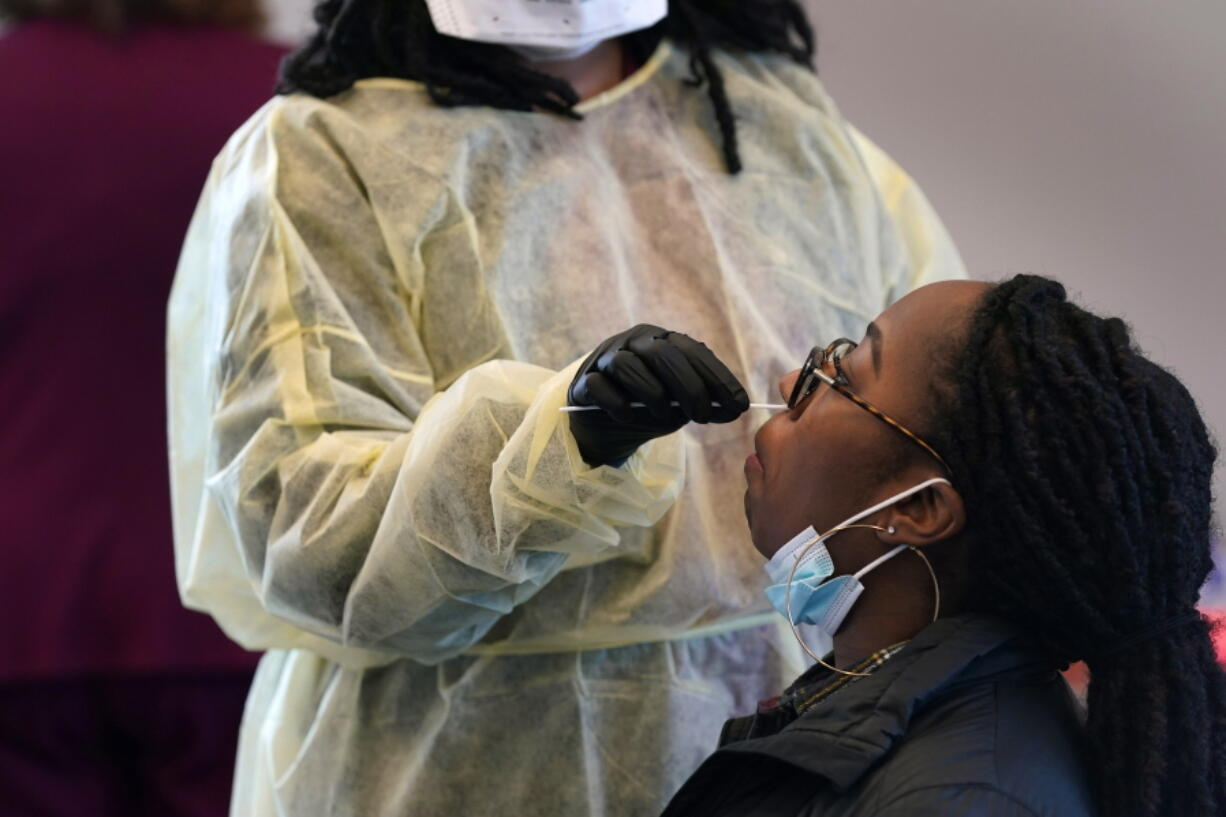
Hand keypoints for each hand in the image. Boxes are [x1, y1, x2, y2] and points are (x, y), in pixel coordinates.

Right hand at [568, 324, 748, 466]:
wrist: (606, 425)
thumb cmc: (648, 408)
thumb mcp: (680, 406)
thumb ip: (703, 402)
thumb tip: (735, 408)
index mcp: (662, 340)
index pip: (692, 351)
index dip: (717, 377)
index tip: (738, 405)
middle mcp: (634, 342)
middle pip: (662, 353)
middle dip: (689, 386)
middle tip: (704, 416)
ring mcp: (606, 359)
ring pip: (628, 365)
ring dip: (653, 393)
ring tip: (666, 419)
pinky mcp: (584, 381)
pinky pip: (599, 386)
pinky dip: (617, 403)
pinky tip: (629, 417)